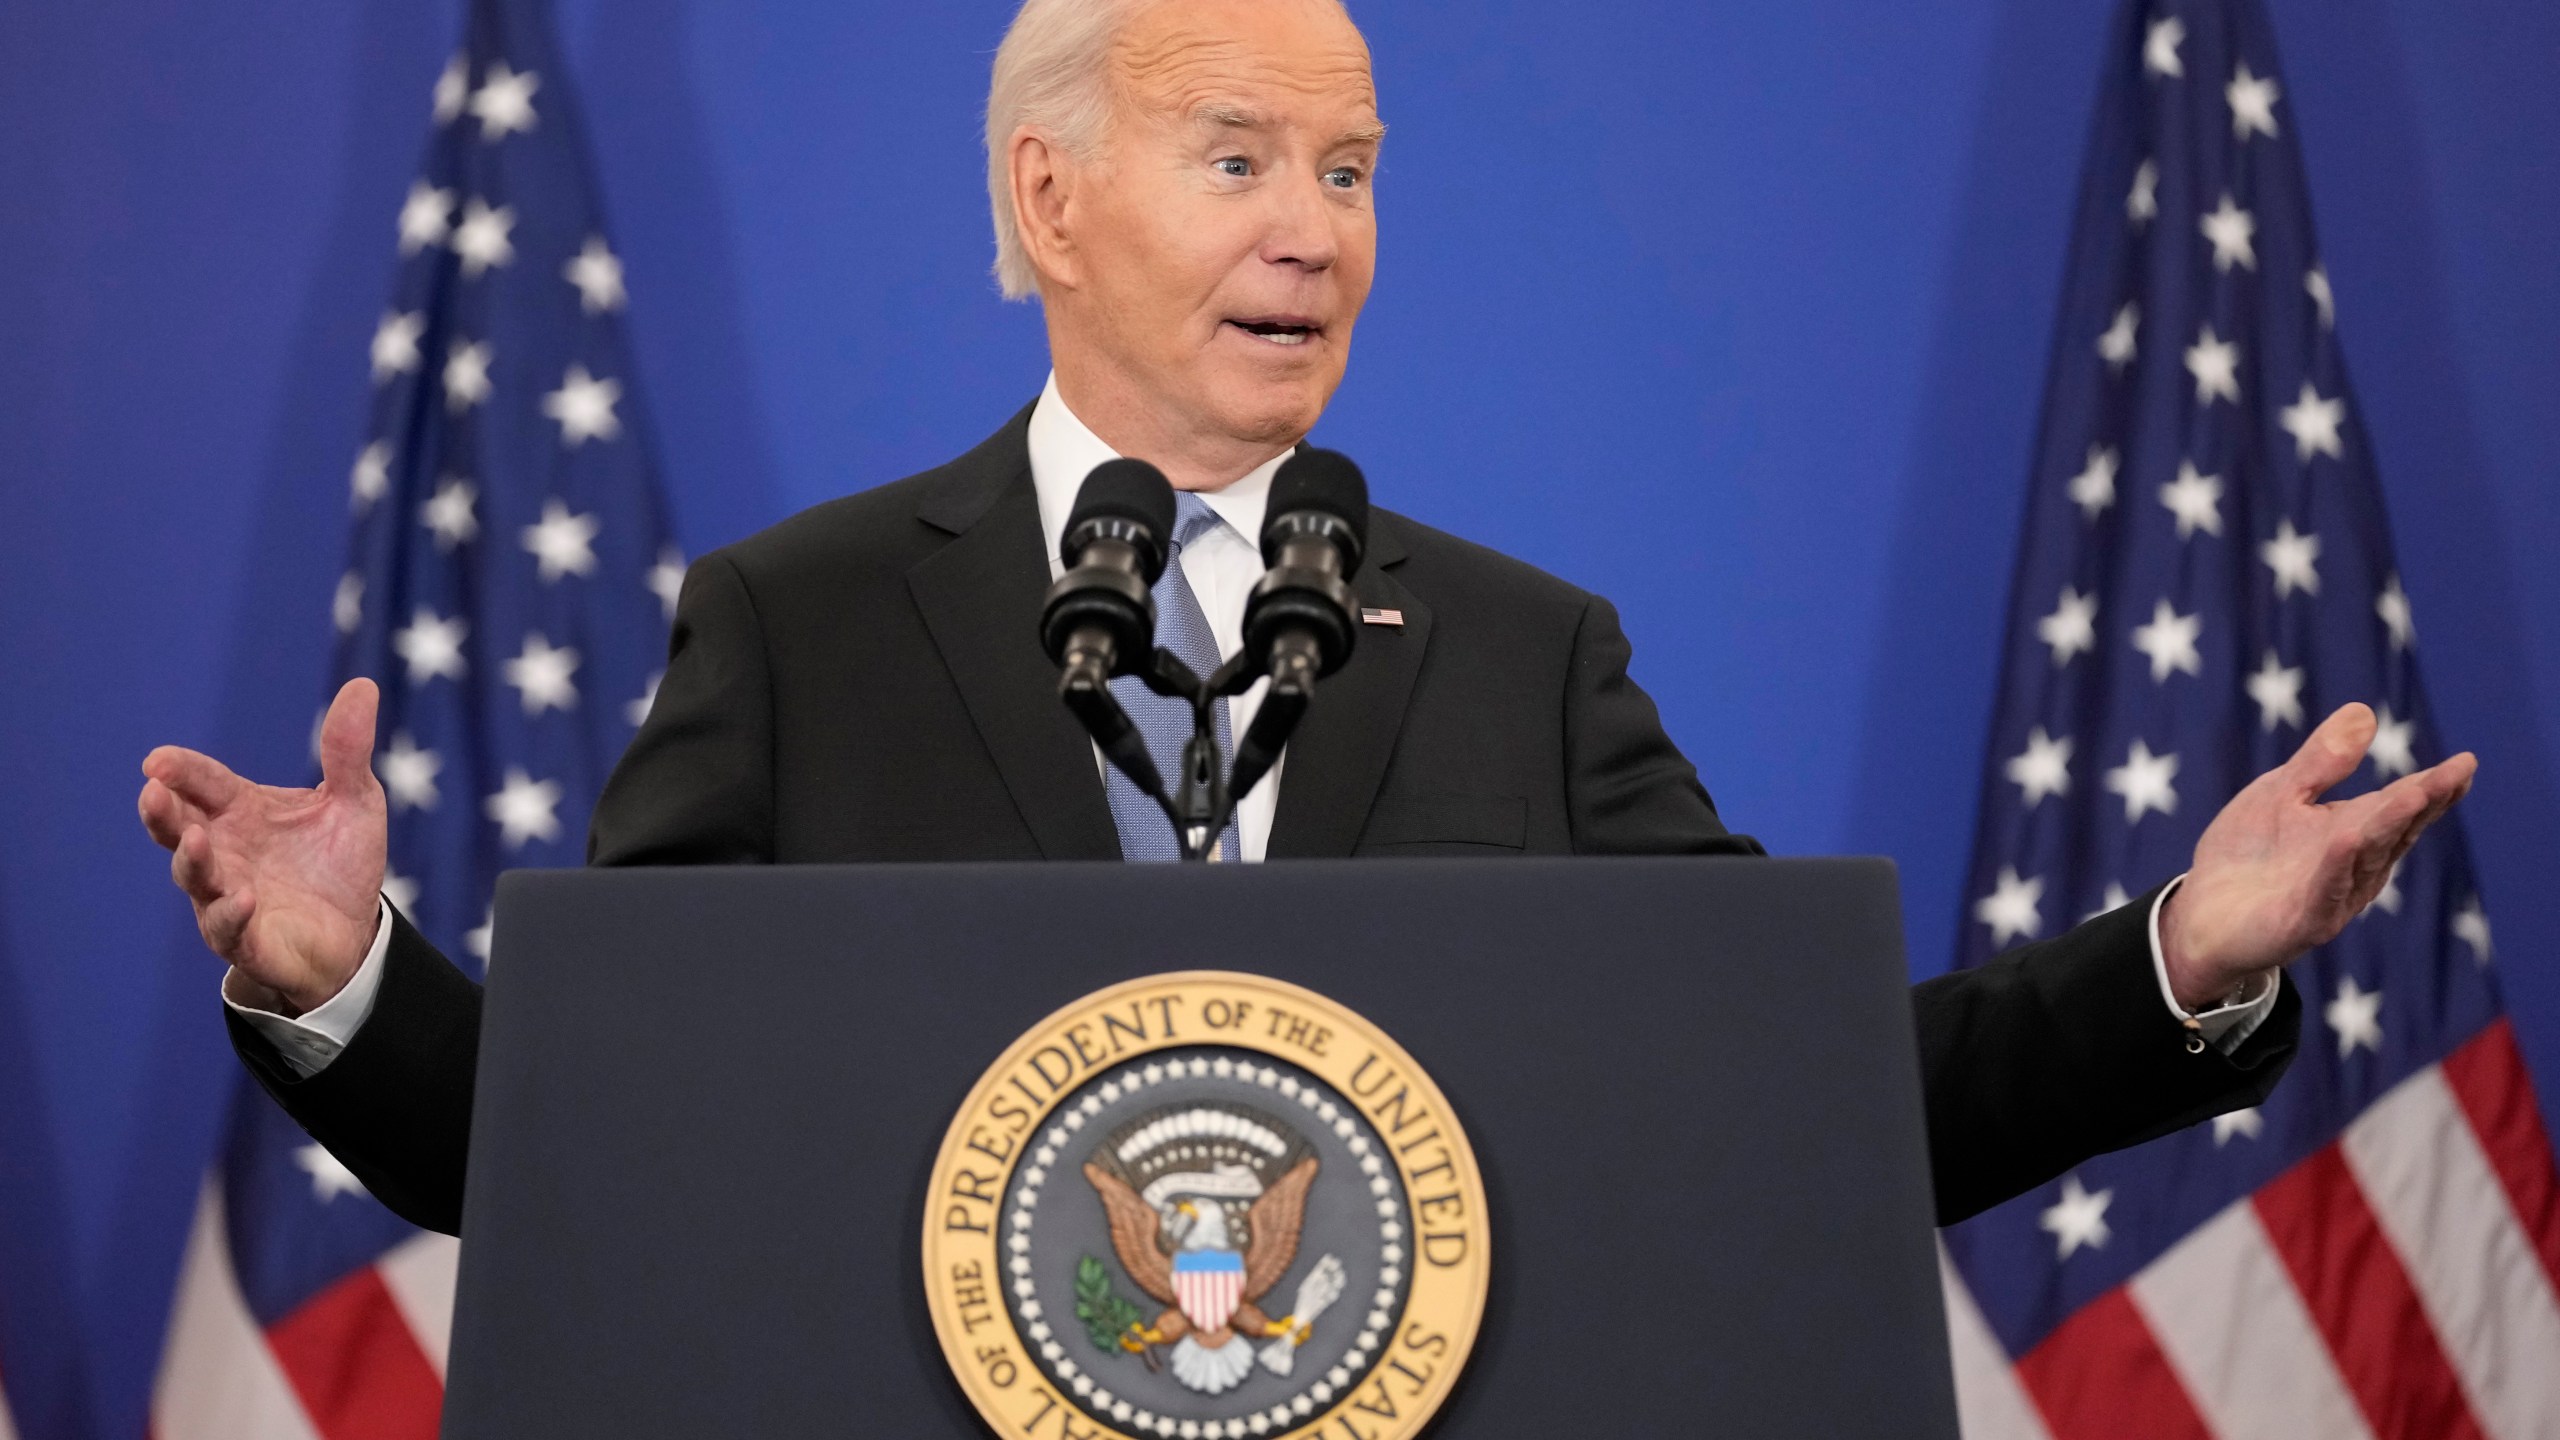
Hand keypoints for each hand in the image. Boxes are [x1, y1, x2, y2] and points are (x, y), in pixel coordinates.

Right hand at [138, 678, 387, 1013]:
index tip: (159, 761)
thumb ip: (347, 750)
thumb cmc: (338, 864)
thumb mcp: (354, 801)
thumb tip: (362, 685)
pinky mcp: (244, 939)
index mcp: (240, 811)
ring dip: (191, 859)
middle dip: (162, 811)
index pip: (202, 784)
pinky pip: (227, 927)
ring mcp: (225, 895)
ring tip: (195, 838)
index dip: (180, 771)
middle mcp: (222, 851)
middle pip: (178, 827)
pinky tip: (243, 896)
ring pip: (195, 877)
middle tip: (152, 791)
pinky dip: (230, 912)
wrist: (353, 934)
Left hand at [2160, 703, 2475, 1010]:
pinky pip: (2324, 890)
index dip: (2433, 785)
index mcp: (2355, 830)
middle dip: (2424, 801)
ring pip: (2366, 855)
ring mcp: (2334, 894)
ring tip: (2415, 793)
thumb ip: (2321, 761)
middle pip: (2394, 827)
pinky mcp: (2305, 921)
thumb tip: (2363, 711)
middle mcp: (2356, 864)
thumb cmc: (2248, 853)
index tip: (2464, 762)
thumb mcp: (2281, 793)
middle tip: (2457, 774)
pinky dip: (2337, 865)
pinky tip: (2347, 839)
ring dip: (2390, 824)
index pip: (2400, 804)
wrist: (2202, 914)